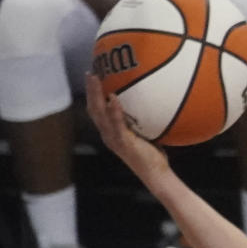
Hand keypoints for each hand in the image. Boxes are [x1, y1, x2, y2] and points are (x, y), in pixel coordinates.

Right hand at [84, 73, 171, 189]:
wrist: (155, 174)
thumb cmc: (152, 155)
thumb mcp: (144, 132)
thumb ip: (141, 118)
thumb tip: (150, 99)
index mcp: (110, 133)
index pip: (97, 111)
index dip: (92, 95)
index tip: (92, 77)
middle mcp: (108, 135)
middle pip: (93, 110)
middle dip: (90, 91)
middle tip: (90, 73)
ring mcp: (114, 139)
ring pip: (100, 114)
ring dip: (96, 95)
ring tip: (96, 79)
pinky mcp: (123, 143)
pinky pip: (117, 124)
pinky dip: (114, 111)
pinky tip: (113, 98)